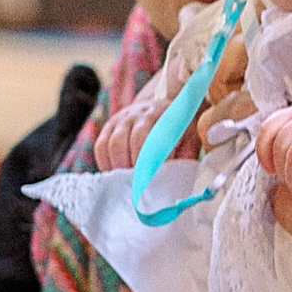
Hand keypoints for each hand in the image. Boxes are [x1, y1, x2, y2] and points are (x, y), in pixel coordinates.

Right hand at [96, 26, 246, 173]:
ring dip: (116, 167)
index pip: (149, 139)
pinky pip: (100, 146)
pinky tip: (117, 175)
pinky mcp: (110, 124)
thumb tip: (176, 184)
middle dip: (128, 168)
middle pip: (124, 142)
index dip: (147, 163)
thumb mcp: (191, 139)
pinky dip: (106, 163)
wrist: (169, 103)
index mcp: (164, 114)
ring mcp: (122, 117)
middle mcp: (140, 112)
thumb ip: (185, 157)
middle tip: (136, 187)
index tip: (149, 183)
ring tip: (127, 183)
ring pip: (109, 145)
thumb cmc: (182, 129)